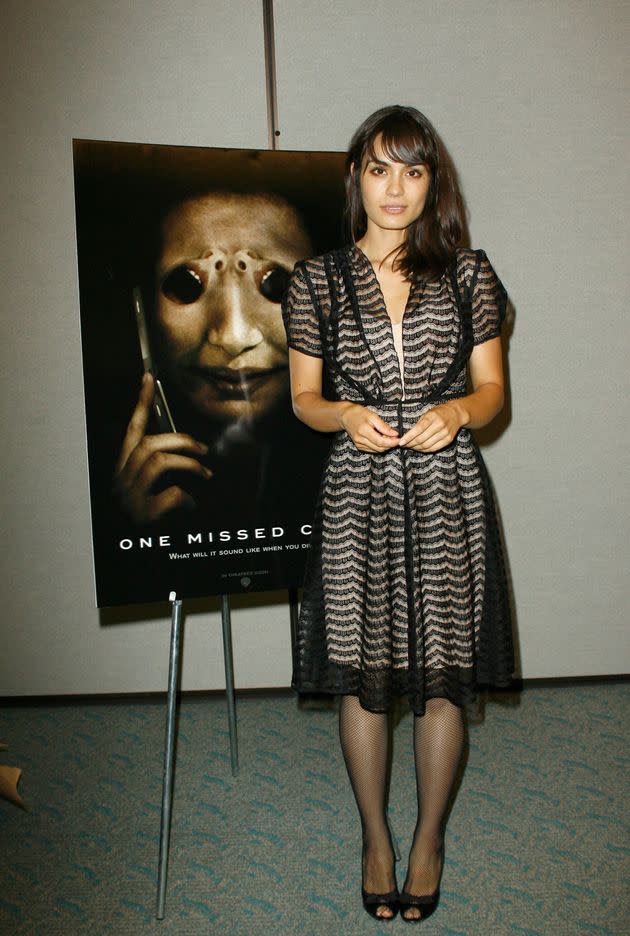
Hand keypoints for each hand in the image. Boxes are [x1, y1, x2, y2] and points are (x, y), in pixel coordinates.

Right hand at [113, 373, 211, 523]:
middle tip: (203, 450)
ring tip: (205, 474)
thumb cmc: (145, 524)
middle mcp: (120, 480)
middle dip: (181, 441)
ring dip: (189, 465)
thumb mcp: (144, 491)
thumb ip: (155, 470)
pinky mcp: (142, 516)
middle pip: (149, 443)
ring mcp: (129, 498)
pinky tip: (190, 505)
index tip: (149, 378)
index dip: (140, 402)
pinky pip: (170, 494)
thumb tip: (182, 449)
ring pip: (159, 461)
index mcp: (122, 470)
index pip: (131, 430)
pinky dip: (186, 497)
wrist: (133, 559)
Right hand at [339, 403, 399, 452]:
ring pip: (377, 450)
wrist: (345, 416)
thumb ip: (383, 426)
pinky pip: (372, 449)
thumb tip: (395, 434)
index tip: (400, 439)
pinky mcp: (359, 446)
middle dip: (390, 444)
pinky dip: (379, 446)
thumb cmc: (359, 413)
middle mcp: (360, 440)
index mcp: (364, 431)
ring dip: (385, 446)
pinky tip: (381, 439)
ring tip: (389, 437)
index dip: (392, 442)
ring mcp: (358, 444)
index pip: (381, 442)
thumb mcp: (372, 416)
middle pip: (379, 448)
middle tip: (395, 437)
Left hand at [398, 402, 463, 451]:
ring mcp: (445, 433)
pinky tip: (419, 448)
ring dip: (416, 448)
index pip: (418, 429)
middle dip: (410, 444)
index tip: (401, 442)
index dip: (408, 437)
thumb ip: (419, 423)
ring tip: (410, 446)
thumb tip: (407, 435)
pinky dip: (425, 450)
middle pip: (421, 439)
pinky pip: (434, 448)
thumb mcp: (427, 413)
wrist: (456, 413)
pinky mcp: (448, 440)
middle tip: (404, 445)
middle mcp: (439, 425)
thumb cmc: (438, 412)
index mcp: (432, 417)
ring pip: (427, 446)